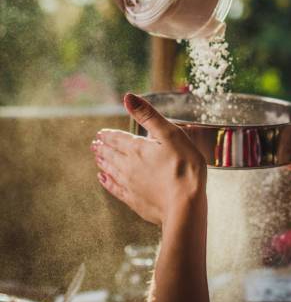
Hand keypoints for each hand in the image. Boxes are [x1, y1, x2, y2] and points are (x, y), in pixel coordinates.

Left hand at [91, 93, 205, 225]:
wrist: (185, 204)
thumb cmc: (184, 166)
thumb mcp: (170, 134)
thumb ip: (148, 116)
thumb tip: (128, 97)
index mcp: (138, 148)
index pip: (118, 139)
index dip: (109, 135)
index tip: (100, 133)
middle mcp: (129, 166)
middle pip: (112, 154)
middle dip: (103, 148)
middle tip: (95, 144)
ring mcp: (130, 185)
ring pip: (111, 171)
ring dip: (104, 163)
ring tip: (97, 158)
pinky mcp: (135, 200)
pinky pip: (115, 189)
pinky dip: (107, 183)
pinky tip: (104, 180)